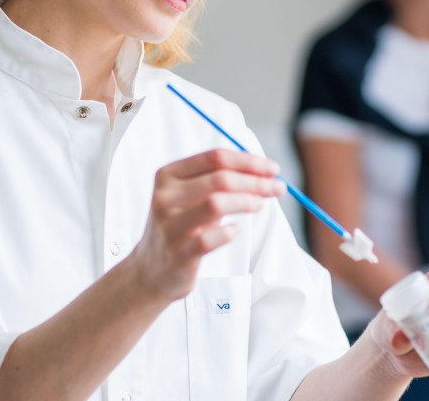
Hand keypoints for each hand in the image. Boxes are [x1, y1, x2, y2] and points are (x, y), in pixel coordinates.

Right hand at [128, 149, 283, 301]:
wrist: (151, 270)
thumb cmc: (180, 226)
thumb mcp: (190, 196)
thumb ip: (219, 180)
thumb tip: (263, 171)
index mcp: (169, 175)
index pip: (215, 157)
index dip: (248, 161)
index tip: (272, 168)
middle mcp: (165, 196)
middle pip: (220, 178)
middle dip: (255, 181)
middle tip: (277, 187)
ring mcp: (170, 225)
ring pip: (216, 203)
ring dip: (246, 201)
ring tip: (259, 205)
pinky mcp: (178, 252)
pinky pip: (210, 238)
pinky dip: (229, 232)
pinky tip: (235, 230)